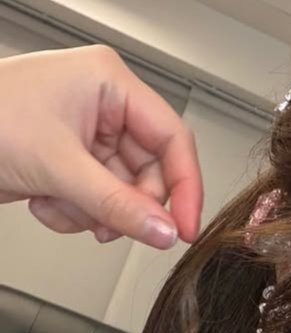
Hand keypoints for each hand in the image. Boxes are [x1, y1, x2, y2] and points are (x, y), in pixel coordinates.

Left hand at [0, 45, 202, 248]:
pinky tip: (45, 201)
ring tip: (59, 205)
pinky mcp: (72, 161)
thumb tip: (164, 231)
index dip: (184, 188)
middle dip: (123, 206)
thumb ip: (118, 205)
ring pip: (122, 193)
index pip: (172, 139)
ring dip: (92, 213)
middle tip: (108, 225)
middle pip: (148, 174)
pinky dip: (74, 212)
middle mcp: (103, 106)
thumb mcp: (60, 167)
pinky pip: (98, 200)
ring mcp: (87, 135)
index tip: (184, 228)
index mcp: (109, 83)